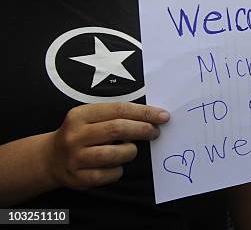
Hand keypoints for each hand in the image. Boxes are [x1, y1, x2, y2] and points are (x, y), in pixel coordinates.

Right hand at [47, 102, 169, 189]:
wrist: (51, 158)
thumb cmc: (82, 133)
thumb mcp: (91, 117)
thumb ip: (116, 115)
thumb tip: (152, 117)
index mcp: (81, 115)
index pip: (119, 110)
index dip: (144, 112)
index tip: (163, 116)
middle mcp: (75, 135)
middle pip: (117, 129)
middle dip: (142, 129)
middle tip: (155, 132)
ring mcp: (75, 158)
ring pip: (114, 154)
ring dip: (130, 151)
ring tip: (131, 149)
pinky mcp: (78, 178)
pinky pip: (108, 174)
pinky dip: (118, 170)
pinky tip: (116, 165)